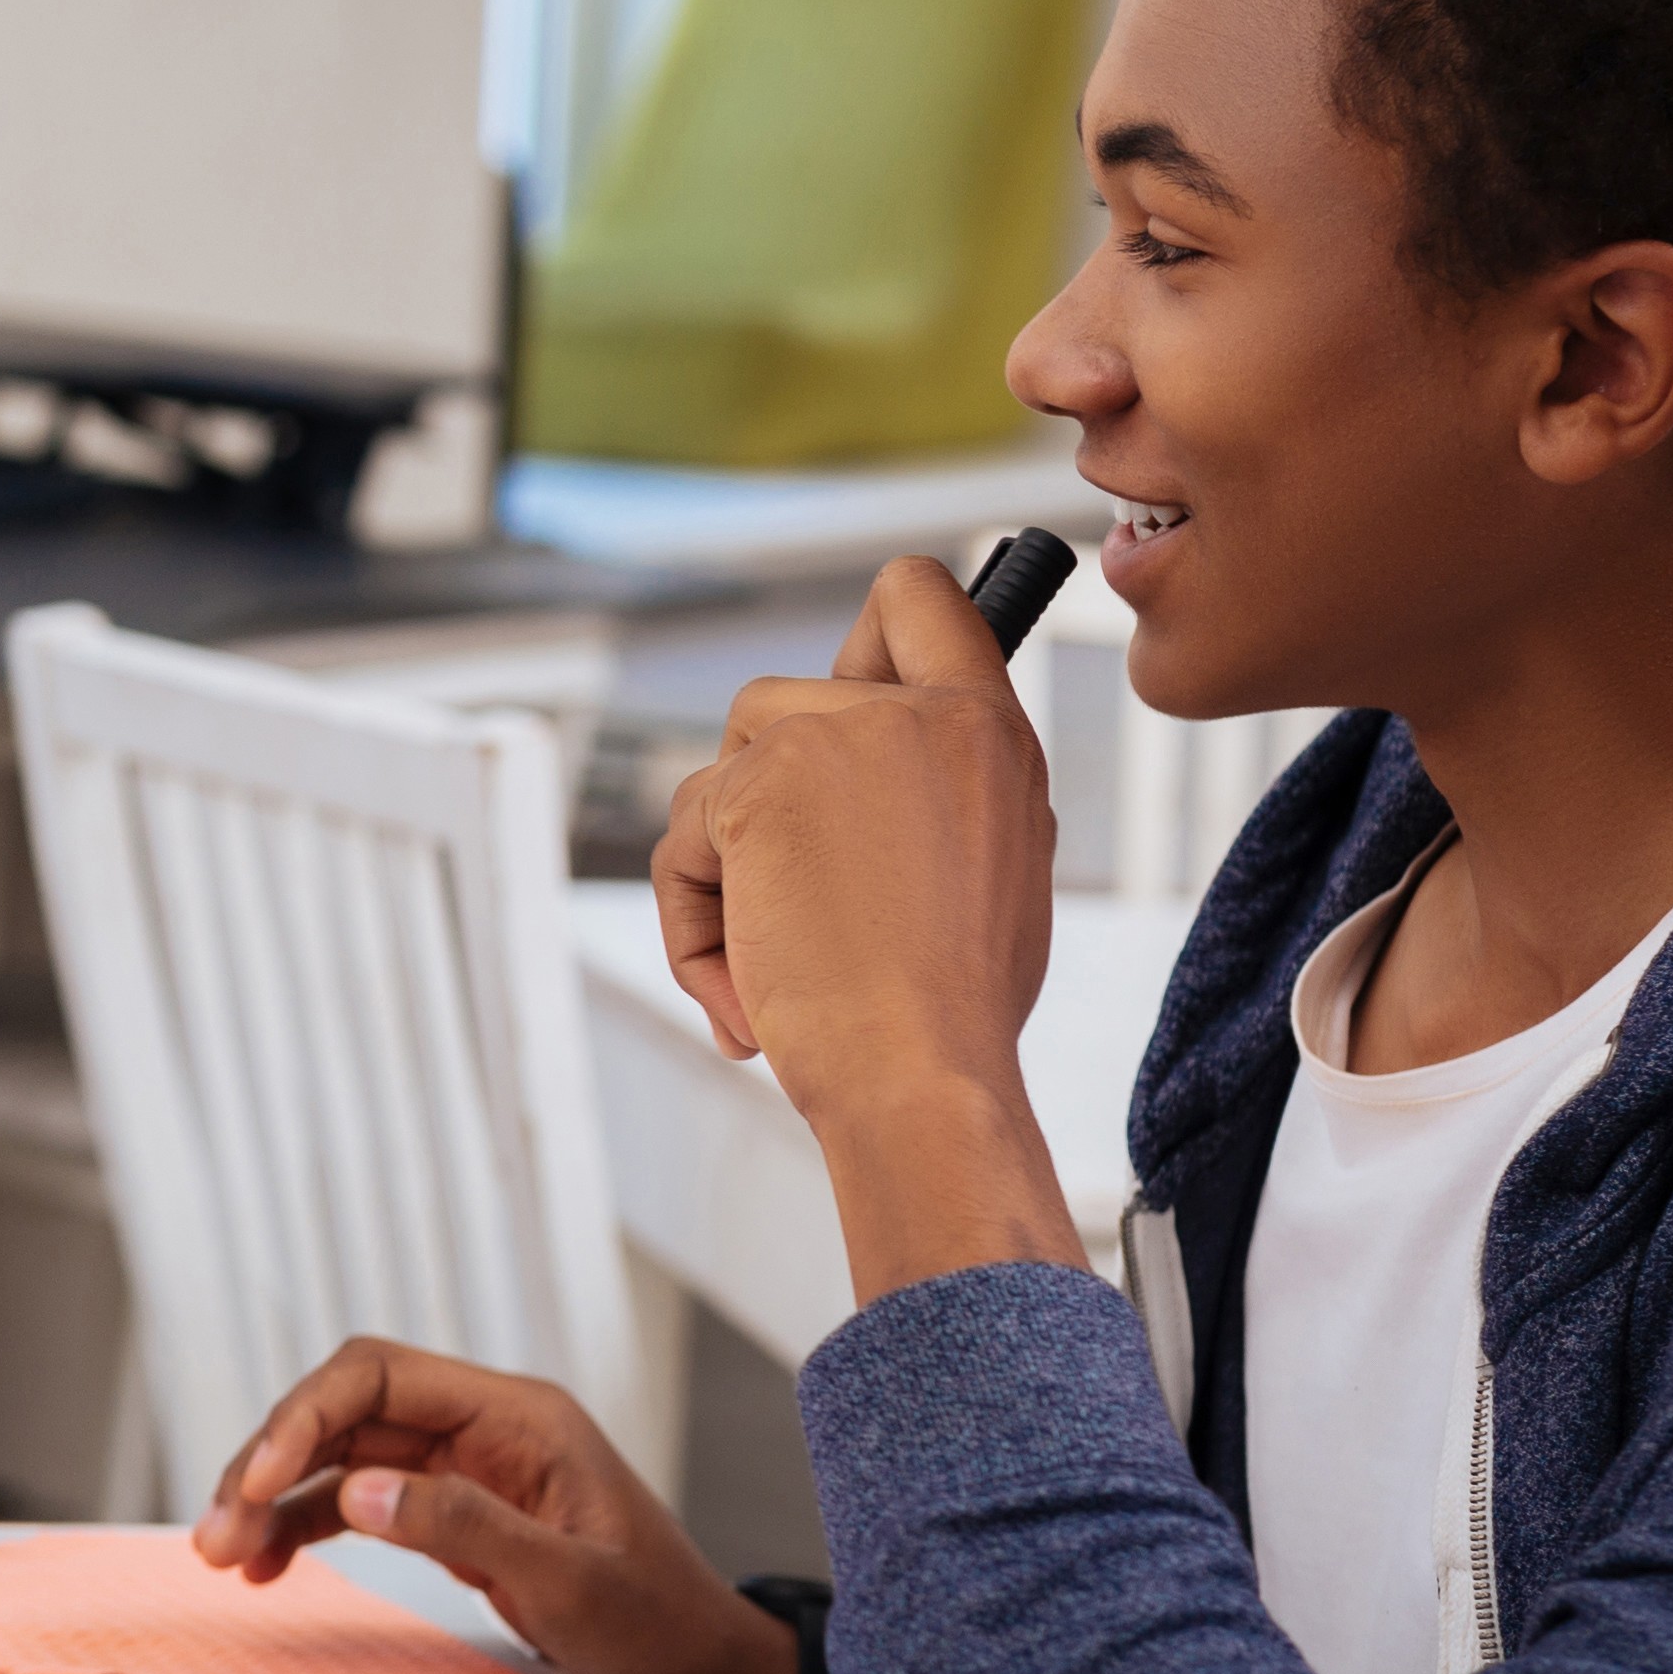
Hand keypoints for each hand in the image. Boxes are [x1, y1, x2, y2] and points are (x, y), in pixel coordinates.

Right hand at [191, 1339, 798, 1673]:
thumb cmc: (657, 1626)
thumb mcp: (569, 1583)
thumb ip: (466, 1528)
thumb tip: (358, 1489)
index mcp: (519, 1417)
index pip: (379, 1376)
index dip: (303, 1418)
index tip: (254, 1482)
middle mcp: (483, 1427)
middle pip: (344, 1412)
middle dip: (269, 1462)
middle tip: (215, 1534)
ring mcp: (464, 1467)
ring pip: (338, 1457)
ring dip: (273, 1499)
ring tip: (221, 1555)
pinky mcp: (452, 1511)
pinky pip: (357, 1500)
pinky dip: (305, 1526)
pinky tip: (264, 1564)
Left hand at [649, 554, 1056, 1101]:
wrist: (923, 1073)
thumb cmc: (953, 1006)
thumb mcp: (987, 868)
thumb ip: (933, 794)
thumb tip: (851, 780)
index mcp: (988, 733)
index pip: (920, 600)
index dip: (863, 637)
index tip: (843, 687)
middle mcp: (919, 715)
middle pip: (775, 701)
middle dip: (754, 799)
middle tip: (781, 898)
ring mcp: (835, 738)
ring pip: (720, 772)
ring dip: (720, 870)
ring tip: (769, 963)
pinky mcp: (759, 784)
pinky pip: (684, 837)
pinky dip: (692, 918)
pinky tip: (743, 989)